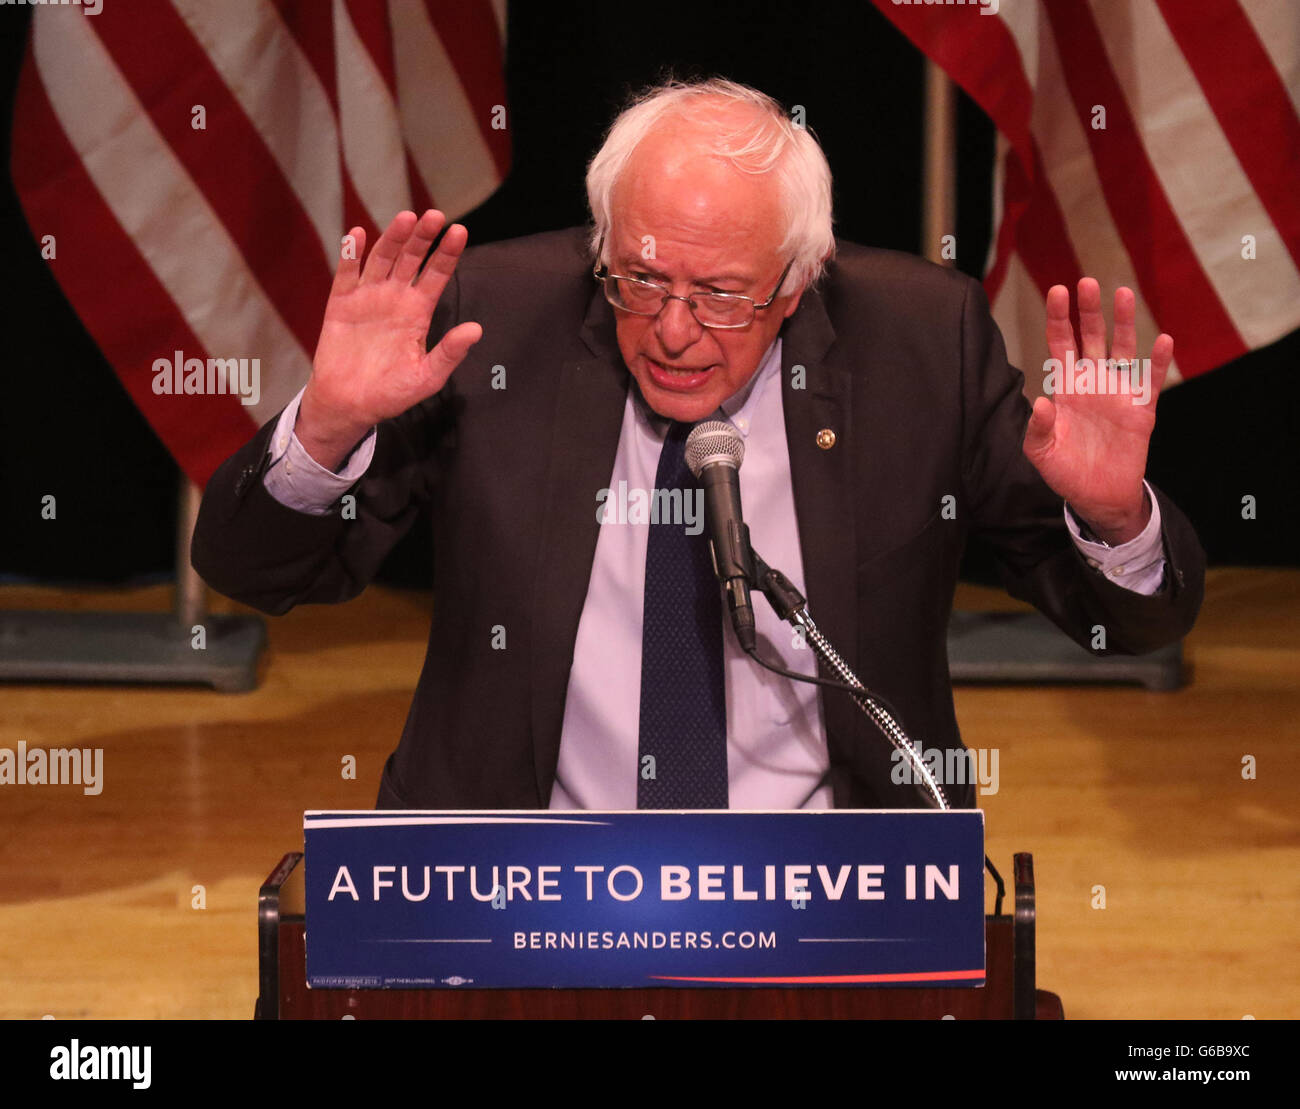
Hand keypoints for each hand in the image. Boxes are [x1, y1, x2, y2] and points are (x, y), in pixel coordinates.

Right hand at [297, 210, 481, 469]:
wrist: (350, 405)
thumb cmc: (391, 394)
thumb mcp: (427, 377)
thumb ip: (449, 353)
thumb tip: (476, 330)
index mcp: (418, 312)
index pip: (437, 275)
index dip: (447, 253)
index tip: (460, 232)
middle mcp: (395, 298)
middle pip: (411, 259)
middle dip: (423, 237)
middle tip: (435, 216)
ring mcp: (368, 297)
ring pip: (382, 259)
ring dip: (393, 238)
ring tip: (406, 219)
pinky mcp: (341, 303)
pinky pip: (347, 274)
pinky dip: (351, 254)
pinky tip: (358, 236)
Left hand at [1022, 278, 1171, 544]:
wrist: (1098, 497)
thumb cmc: (1065, 471)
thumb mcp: (1042, 453)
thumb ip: (1038, 429)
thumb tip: (1042, 402)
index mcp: (1065, 387)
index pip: (1060, 344)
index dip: (1058, 318)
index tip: (1057, 291)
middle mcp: (1092, 382)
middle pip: (1090, 338)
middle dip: (1088, 311)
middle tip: (1087, 281)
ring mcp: (1118, 393)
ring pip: (1122, 349)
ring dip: (1122, 323)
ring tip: (1122, 294)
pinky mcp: (1141, 410)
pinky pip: (1151, 381)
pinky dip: (1158, 361)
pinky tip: (1163, 339)